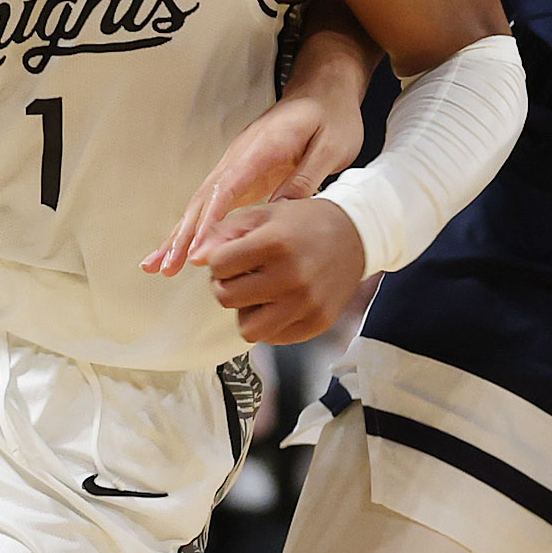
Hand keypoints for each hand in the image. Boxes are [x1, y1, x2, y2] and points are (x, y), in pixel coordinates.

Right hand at [142, 91, 364, 277]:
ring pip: (201, 202)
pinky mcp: (240, 173)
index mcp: (262, 147)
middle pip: (204, 197)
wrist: (325, 88)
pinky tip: (182, 248)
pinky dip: (194, 226)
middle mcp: (240, 155)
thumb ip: (305, 179)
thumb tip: (278, 214)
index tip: (196, 249)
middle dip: (182, 234)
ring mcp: (236, 164)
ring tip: (159, 265)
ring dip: (180, 234)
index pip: (227, 188)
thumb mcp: (331, 147)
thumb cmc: (331, 116)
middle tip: (166, 266)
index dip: (210, 222)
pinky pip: (212, 202)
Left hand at [197, 197, 367, 343]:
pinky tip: (279, 303)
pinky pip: (274, 338)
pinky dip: (270, 323)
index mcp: (275, 243)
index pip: (218, 265)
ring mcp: (306, 304)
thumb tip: (194, 259)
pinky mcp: (317, 322)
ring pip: (248, 329)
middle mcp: (291, 277)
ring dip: (246, 312)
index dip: (219, 261)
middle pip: (226, 298)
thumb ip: (224, 232)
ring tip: (259, 294)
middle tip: (243, 275)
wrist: (357, 234)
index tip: (233, 256)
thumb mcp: (264, 213)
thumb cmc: (305, 222)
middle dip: (227, 285)